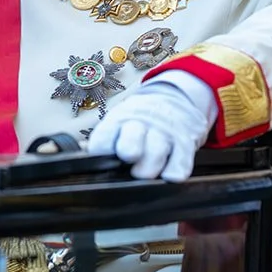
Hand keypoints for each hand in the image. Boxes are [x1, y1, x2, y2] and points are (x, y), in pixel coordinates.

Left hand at [87, 77, 217, 181]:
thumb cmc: (141, 118)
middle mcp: (141, 124)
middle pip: (131, 141)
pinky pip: (181, 160)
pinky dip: (175, 169)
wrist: (177, 96)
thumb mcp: (121, 120)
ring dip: (150, 166)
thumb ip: (107, 140)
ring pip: (156, 151)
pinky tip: (170, 175)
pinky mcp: (185, 141)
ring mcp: (164, 132)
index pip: (104, 136)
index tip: (101, 159)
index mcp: (119, 119)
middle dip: (129, 151)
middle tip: (128, 160)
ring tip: (145, 173)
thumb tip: (86, 156)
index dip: (101, 149)